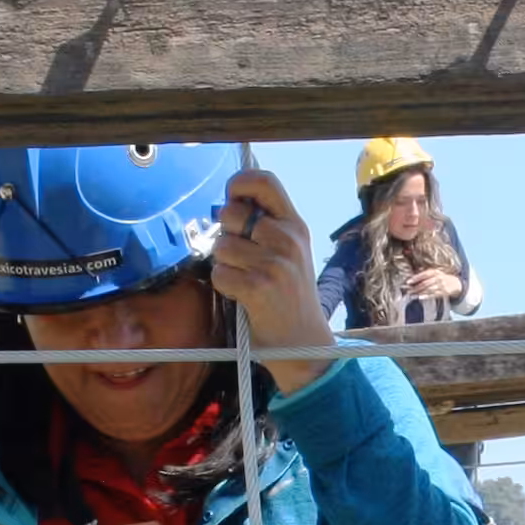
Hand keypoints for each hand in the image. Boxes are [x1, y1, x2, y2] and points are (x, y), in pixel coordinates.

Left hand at [204, 168, 333, 395]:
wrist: (305, 343)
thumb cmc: (290, 296)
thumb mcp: (291, 252)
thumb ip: (266, 225)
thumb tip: (228, 203)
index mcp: (295, 224)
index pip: (264, 181)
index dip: (238, 184)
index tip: (232, 199)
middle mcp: (288, 239)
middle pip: (230, 214)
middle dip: (225, 234)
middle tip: (241, 257)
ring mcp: (274, 263)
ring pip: (220, 246)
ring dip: (224, 265)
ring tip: (245, 279)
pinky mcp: (258, 287)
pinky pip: (219, 273)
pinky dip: (223, 286)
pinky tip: (242, 295)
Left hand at [404, 265, 466, 302]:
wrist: (456, 283)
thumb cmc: (443, 277)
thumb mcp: (436, 272)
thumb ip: (426, 274)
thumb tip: (414, 276)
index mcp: (435, 272)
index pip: (424, 274)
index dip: (416, 278)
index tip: (408, 281)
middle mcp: (438, 278)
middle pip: (425, 283)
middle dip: (416, 287)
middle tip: (408, 290)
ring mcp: (441, 286)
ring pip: (428, 289)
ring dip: (419, 292)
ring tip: (412, 294)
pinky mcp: (443, 293)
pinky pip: (433, 295)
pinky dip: (426, 296)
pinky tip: (420, 297)